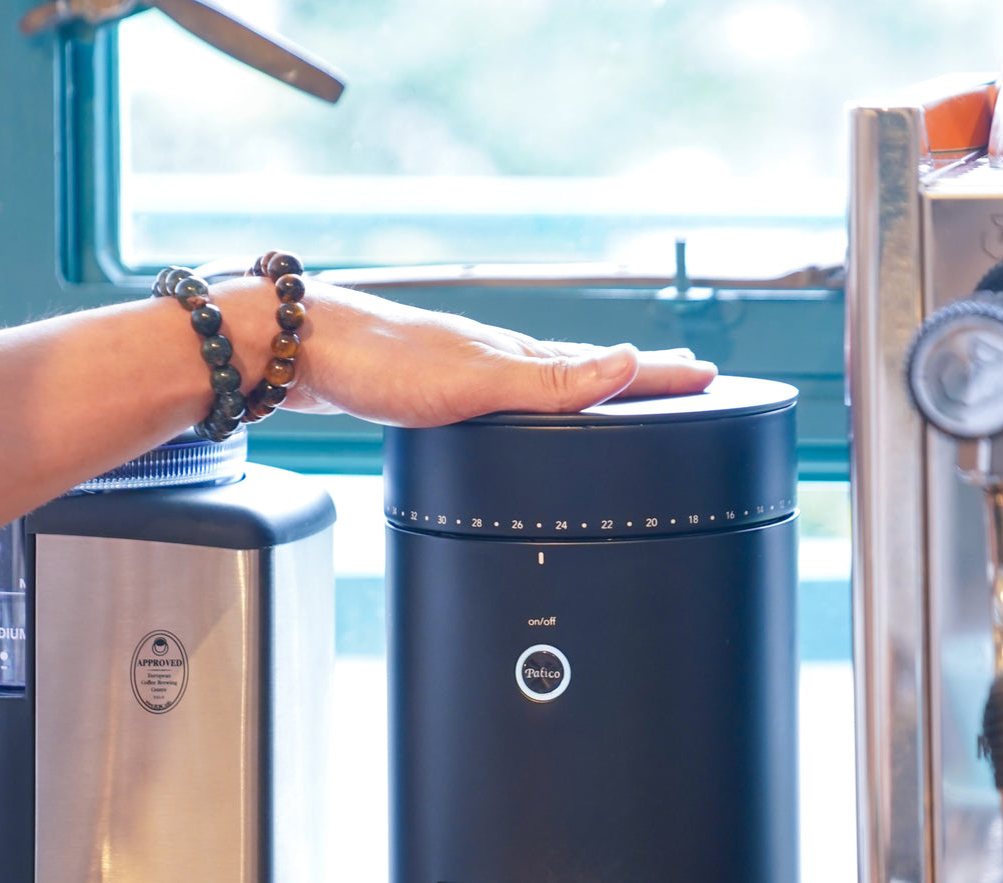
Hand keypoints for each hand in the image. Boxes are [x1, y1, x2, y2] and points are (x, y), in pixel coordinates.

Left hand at [230, 279, 716, 428]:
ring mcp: (464, 371)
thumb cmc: (374, 363)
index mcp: (516, 356)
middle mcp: (496, 358)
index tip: (711, 378)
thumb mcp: (474, 380)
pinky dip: (533, 405)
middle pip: (582, 371)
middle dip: (636, 380)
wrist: (291, 348)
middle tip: (682, 381)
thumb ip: (549, 382)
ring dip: (586, 390)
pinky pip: (503, 398)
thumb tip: (627, 364)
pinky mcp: (430, 389)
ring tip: (617, 397)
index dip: (660, 376)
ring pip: (542, 383)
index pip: (608, 367)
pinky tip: (516, 412)